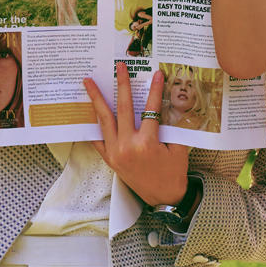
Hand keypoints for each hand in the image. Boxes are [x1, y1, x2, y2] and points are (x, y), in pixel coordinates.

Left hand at [84, 64, 190, 205]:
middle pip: (123, 108)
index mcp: (147, 143)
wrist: (164, 199)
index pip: (150, 109)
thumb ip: (171, 126)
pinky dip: (93, 124)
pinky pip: (97, 139)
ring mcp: (115, 152)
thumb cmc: (173, 174)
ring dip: (96, 98)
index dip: (155, 90)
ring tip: (88, 82)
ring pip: (104, 120)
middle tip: (118, 67)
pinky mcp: (109, 159)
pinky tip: (88, 111)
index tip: (156, 74)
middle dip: (121, 85)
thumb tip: (167, 104)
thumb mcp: (177, 148)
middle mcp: (128, 146)